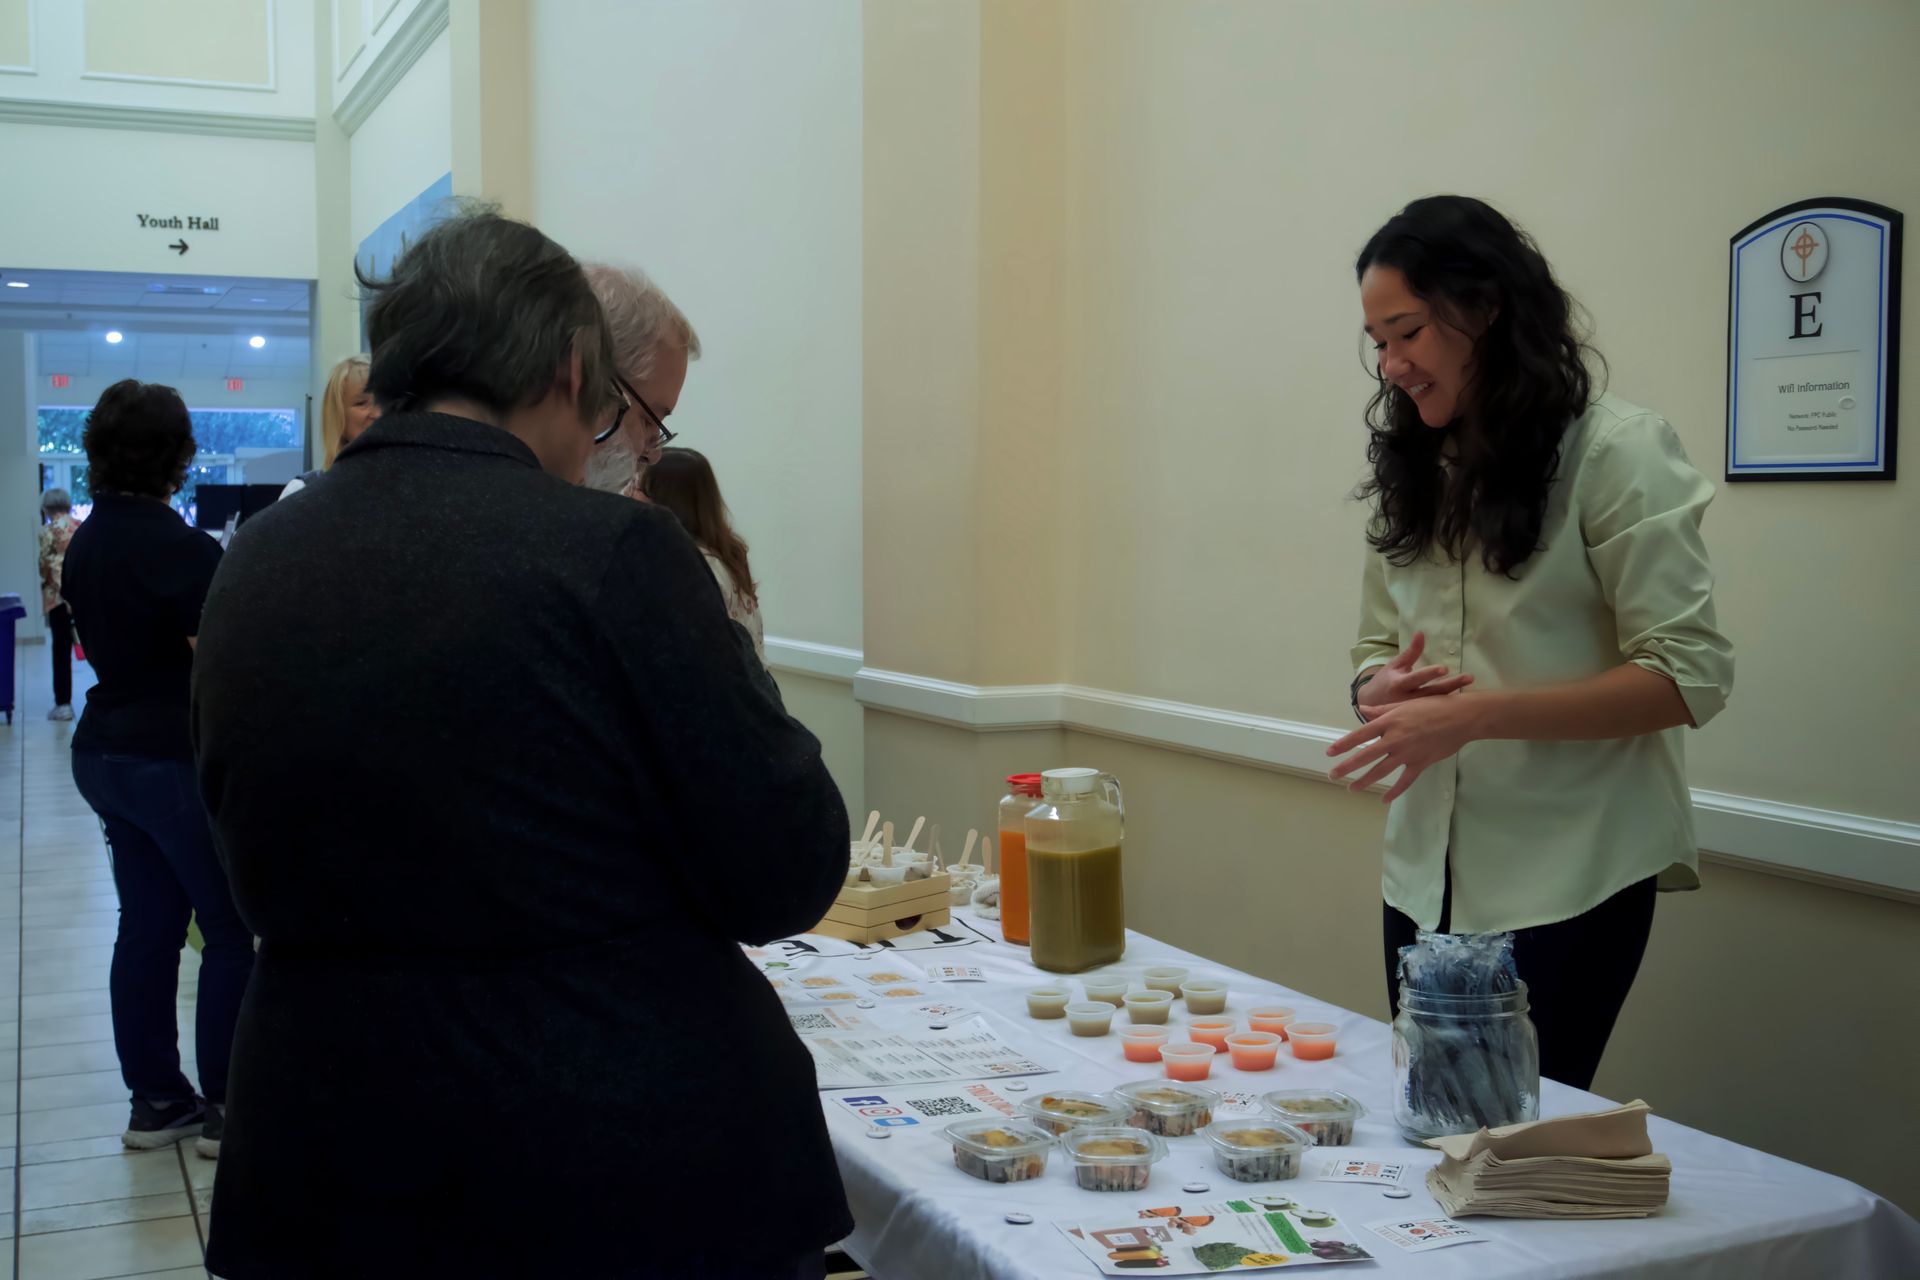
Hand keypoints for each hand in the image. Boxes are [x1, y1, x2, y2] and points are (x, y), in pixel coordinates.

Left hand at [1326, 694, 1481, 803]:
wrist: (1461, 717)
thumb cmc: (1433, 706)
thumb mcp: (1404, 705)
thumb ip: (1381, 711)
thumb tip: (1362, 710)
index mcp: (1389, 722)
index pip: (1360, 735)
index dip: (1343, 745)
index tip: (1330, 753)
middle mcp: (1394, 739)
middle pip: (1365, 756)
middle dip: (1347, 767)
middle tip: (1332, 775)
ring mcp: (1407, 754)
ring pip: (1381, 771)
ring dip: (1365, 781)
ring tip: (1352, 788)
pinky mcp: (1420, 764)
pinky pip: (1405, 781)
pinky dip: (1394, 792)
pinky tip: (1383, 799)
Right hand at [1356, 631, 1472, 711]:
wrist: (1371, 707)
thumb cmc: (1384, 682)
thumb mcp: (1394, 665)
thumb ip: (1411, 652)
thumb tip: (1421, 633)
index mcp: (1398, 684)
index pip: (1416, 678)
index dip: (1429, 673)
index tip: (1444, 669)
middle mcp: (1406, 700)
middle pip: (1432, 692)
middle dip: (1451, 685)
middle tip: (1469, 678)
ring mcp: (1412, 713)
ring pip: (1436, 705)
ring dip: (1454, 697)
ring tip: (1471, 689)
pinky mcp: (1418, 721)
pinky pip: (1435, 715)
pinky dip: (1448, 709)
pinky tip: (1463, 705)